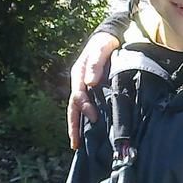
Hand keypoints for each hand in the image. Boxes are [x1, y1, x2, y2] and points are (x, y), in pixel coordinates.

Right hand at [66, 30, 120, 148]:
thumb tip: (90, 82)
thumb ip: (95, 63)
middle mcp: (79, 83)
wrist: (109, 37)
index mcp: (79, 74)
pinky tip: (91, 132)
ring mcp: (84, 88)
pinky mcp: (92, 91)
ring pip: (77, 110)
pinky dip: (86, 120)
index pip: (78, 95)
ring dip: (77, 127)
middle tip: (76, 144)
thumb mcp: (100, 49)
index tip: (94, 118)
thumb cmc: (104, 43)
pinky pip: (86, 107)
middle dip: (73, 126)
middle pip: (73, 108)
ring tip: (78, 145)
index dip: (85, 108)